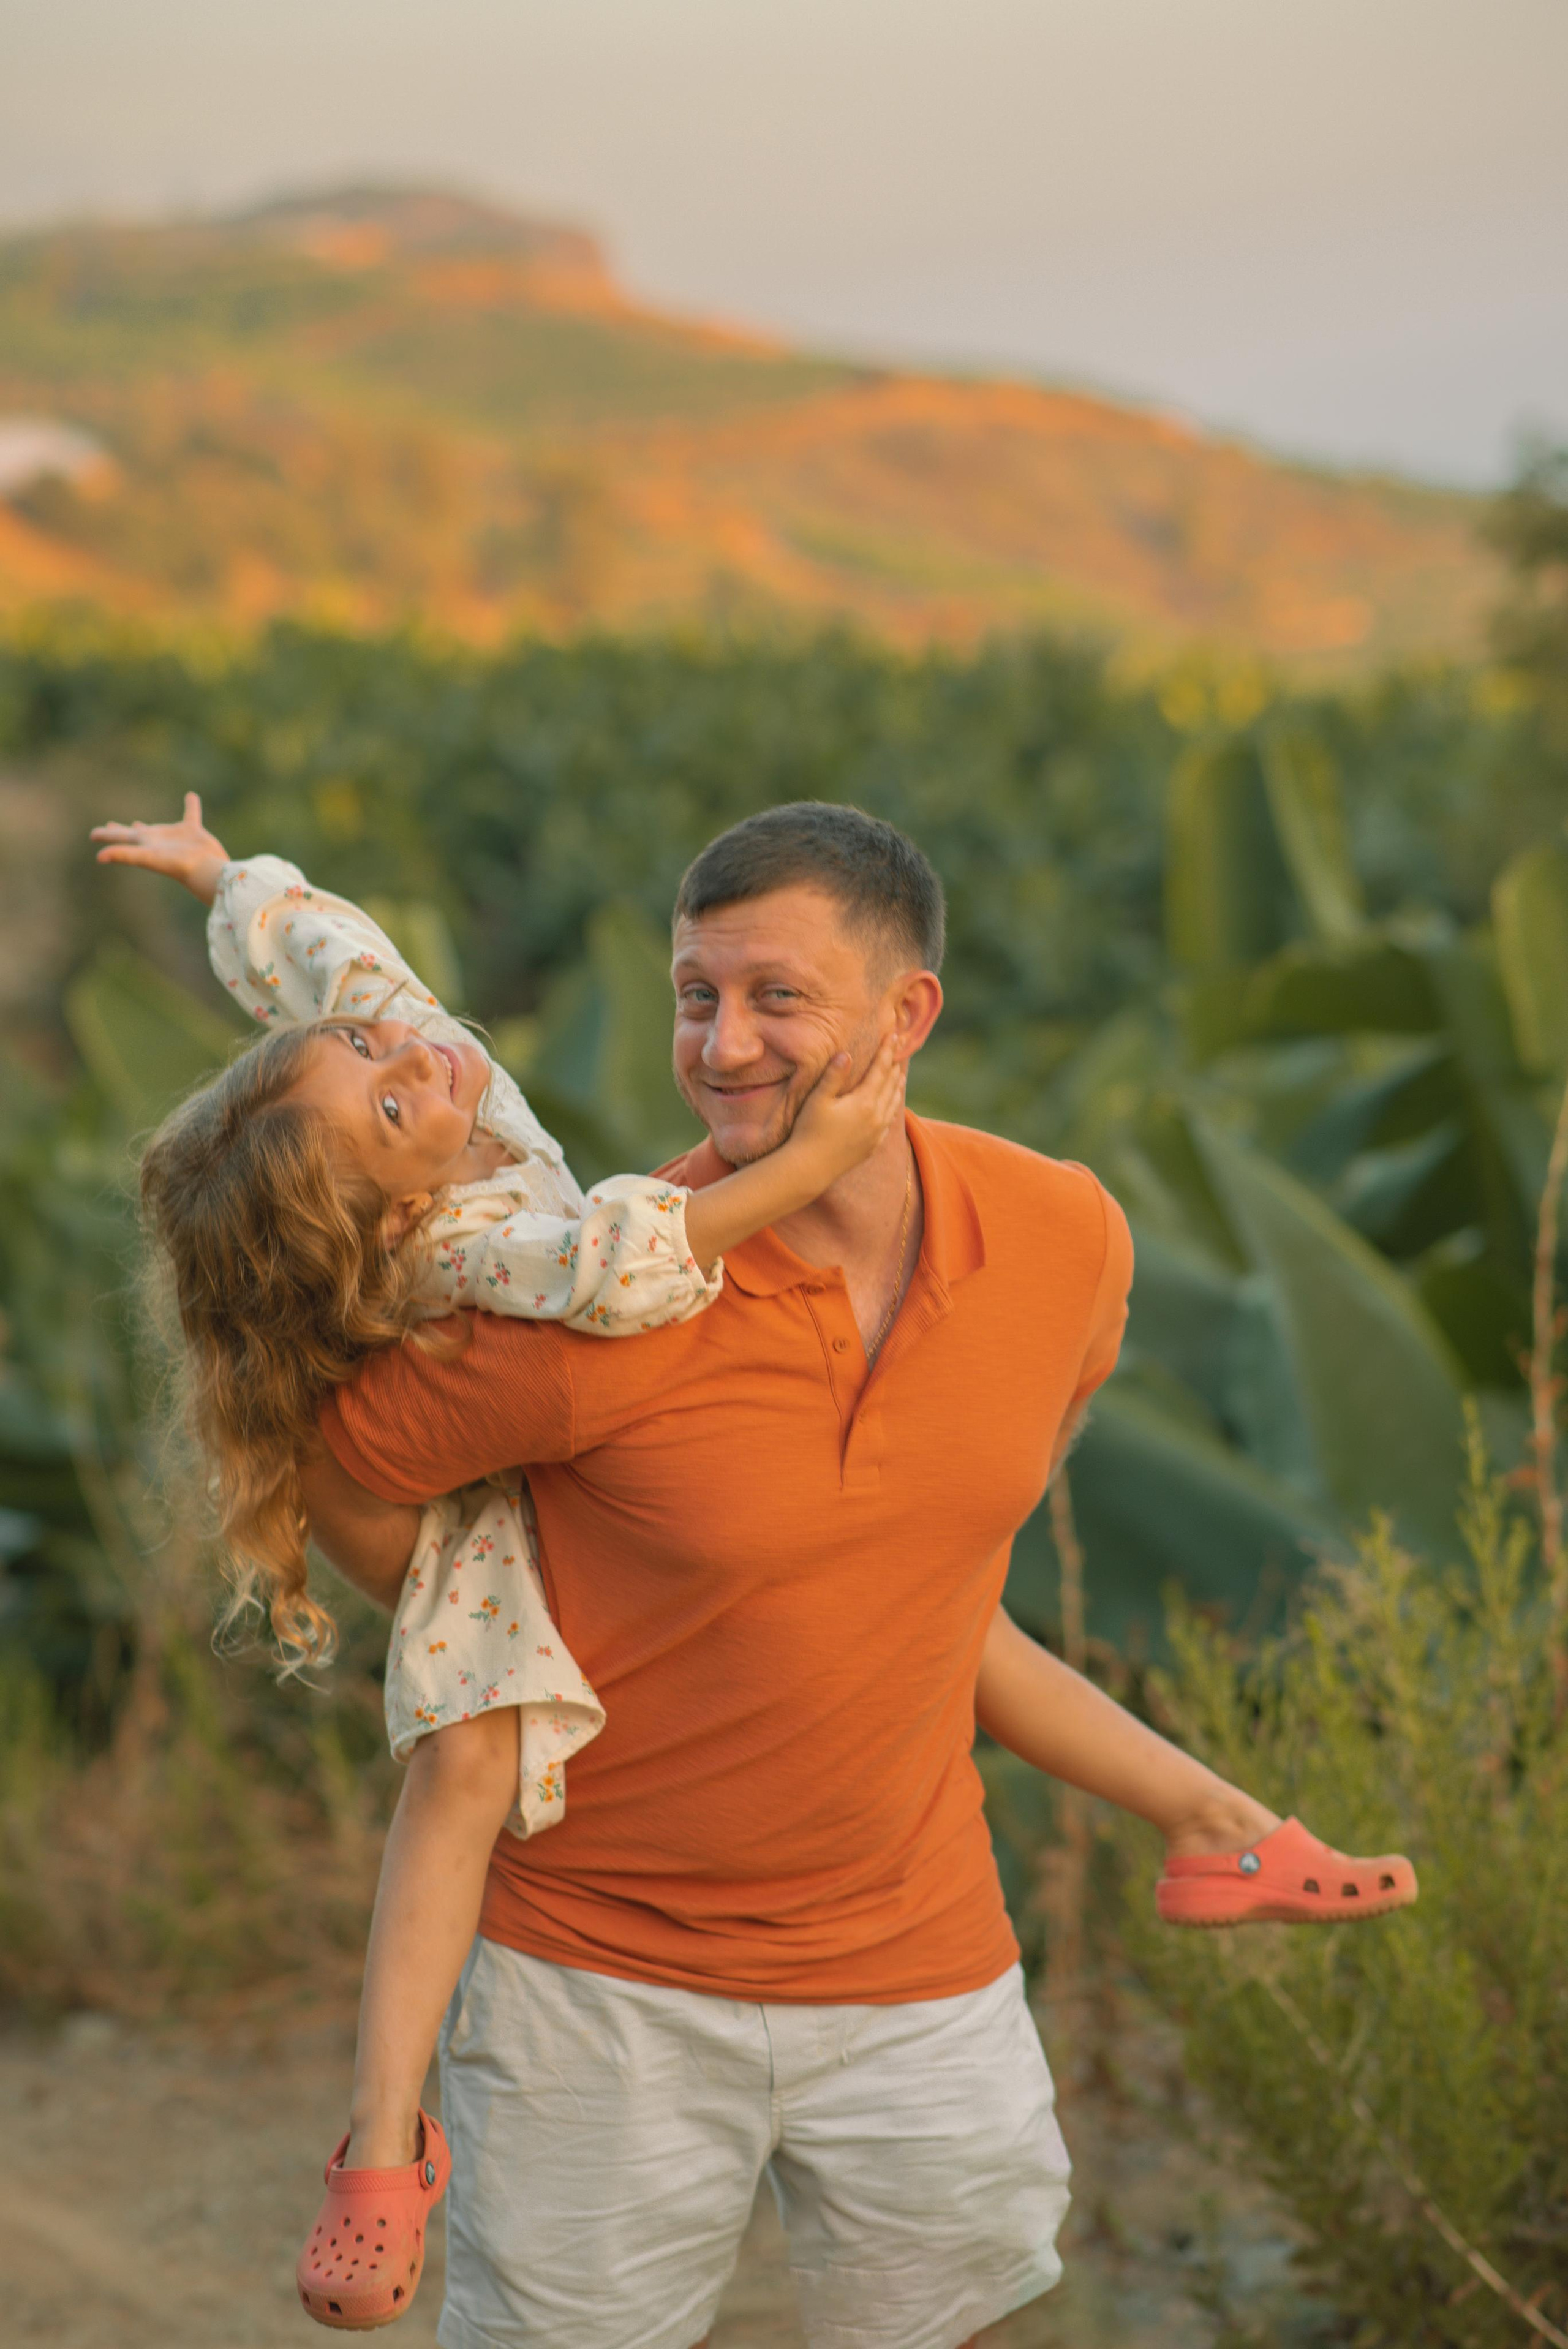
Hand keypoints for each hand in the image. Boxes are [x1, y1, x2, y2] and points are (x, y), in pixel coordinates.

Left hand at [90, 791, 231, 905]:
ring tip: (136, 822)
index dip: (105, 835)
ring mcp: (174, 836)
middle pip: (133, 834)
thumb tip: (98, 857)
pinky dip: (191, 805)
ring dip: (146, 826)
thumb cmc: (176, 864)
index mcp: (143, 844)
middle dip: (121, 831)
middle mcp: (155, 840)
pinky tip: (191, 796)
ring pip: (158, 828)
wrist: (205, 869)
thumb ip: (123, 855)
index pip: (119, 838)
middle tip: (109, 825)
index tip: (92, 834)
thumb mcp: (146, 858)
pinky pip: (191, 814)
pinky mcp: (193, 831)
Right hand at [787, 1036, 905, 1185]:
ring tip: (900, 1072)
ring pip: (894, 1102)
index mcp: (864, 1102)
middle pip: (891, 1084)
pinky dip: (894, 1106)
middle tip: (901, 1047)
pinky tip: (892, 1104)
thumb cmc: (809, 1131)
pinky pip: (890, 1120)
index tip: (895, 1034)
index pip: (881, 1069)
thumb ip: (834, 1076)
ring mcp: (877, 1133)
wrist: (810, 1168)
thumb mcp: (818, 1100)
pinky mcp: (873, 1145)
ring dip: (898, 1084)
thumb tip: (847, 1053)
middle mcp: (876, 1117)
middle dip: (895, 1063)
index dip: (887, 1050)